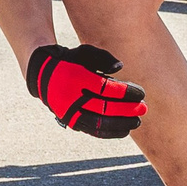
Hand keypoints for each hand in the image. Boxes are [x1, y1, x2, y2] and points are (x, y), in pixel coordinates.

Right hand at [25, 44, 146, 137]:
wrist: (43, 75)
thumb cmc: (70, 61)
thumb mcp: (84, 53)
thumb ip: (103, 58)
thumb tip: (120, 68)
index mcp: (77, 79)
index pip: (106, 89)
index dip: (126, 92)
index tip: (141, 93)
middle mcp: (73, 98)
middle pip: (105, 108)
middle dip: (127, 110)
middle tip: (143, 108)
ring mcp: (71, 112)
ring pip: (99, 123)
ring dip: (121, 124)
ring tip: (137, 122)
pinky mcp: (71, 122)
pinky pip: (92, 131)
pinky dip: (109, 133)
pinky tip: (124, 131)